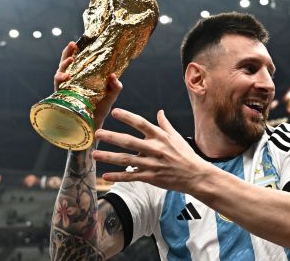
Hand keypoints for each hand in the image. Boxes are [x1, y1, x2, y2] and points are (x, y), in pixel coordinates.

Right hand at [54, 42, 122, 128]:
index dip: (75, 53)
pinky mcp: (61, 100)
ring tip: (70, 60)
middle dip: (66, 54)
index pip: (77, 64)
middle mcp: (71, 84)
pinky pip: (57, 88)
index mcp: (81, 80)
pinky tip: (65, 76)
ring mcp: (65, 91)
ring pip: (59, 75)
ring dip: (63, 66)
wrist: (92, 129)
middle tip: (71, 45)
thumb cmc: (99, 111)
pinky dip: (60, 80)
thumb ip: (115, 87)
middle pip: (65, 66)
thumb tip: (113, 75)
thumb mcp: (110, 97)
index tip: (76, 43)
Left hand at [92, 108, 208, 192]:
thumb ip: (165, 124)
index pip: (141, 123)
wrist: (195, 176)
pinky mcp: (150, 177)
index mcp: (160, 137)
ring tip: (94, 155)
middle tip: (97, 133)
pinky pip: (131, 176)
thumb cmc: (186, 155)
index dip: (127, 117)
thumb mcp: (177, 137)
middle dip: (111, 137)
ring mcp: (151, 164)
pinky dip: (117, 176)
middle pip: (128, 141)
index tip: (114, 112)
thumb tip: (160, 112)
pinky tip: (105, 175)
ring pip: (126, 159)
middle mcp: (154, 149)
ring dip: (108, 157)